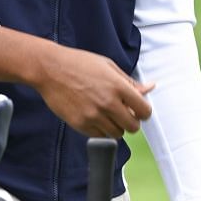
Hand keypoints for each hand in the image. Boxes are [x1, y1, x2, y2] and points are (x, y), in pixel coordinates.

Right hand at [34, 45, 153, 138]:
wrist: (50, 69)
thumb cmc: (79, 64)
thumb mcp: (108, 66)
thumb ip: (130, 82)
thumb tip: (149, 88)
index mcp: (118, 86)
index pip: (144, 111)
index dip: (144, 112)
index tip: (139, 110)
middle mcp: (107, 103)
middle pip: (133, 127)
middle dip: (131, 122)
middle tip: (124, 114)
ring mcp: (93, 115)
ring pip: (117, 134)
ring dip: (116, 127)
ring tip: (107, 114)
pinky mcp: (80, 124)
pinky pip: (99, 136)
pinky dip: (101, 130)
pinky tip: (95, 117)